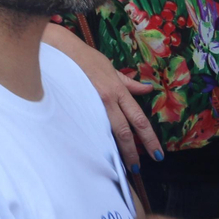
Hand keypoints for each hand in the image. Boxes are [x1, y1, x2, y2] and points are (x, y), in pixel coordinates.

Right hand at [42, 24, 162, 169]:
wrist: (61, 50)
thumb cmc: (85, 58)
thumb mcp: (110, 68)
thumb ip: (128, 83)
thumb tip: (147, 90)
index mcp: (118, 91)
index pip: (138, 119)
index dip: (149, 138)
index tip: (157, 153)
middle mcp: (107, 99)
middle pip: (124, 131)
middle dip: (133, 152)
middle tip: (138, 168)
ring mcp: (91, 104)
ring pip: (107, 132)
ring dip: (116, 150)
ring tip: (120, 166)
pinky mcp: (76, 105)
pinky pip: (89, 126)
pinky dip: (96, 140)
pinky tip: (97, 151)